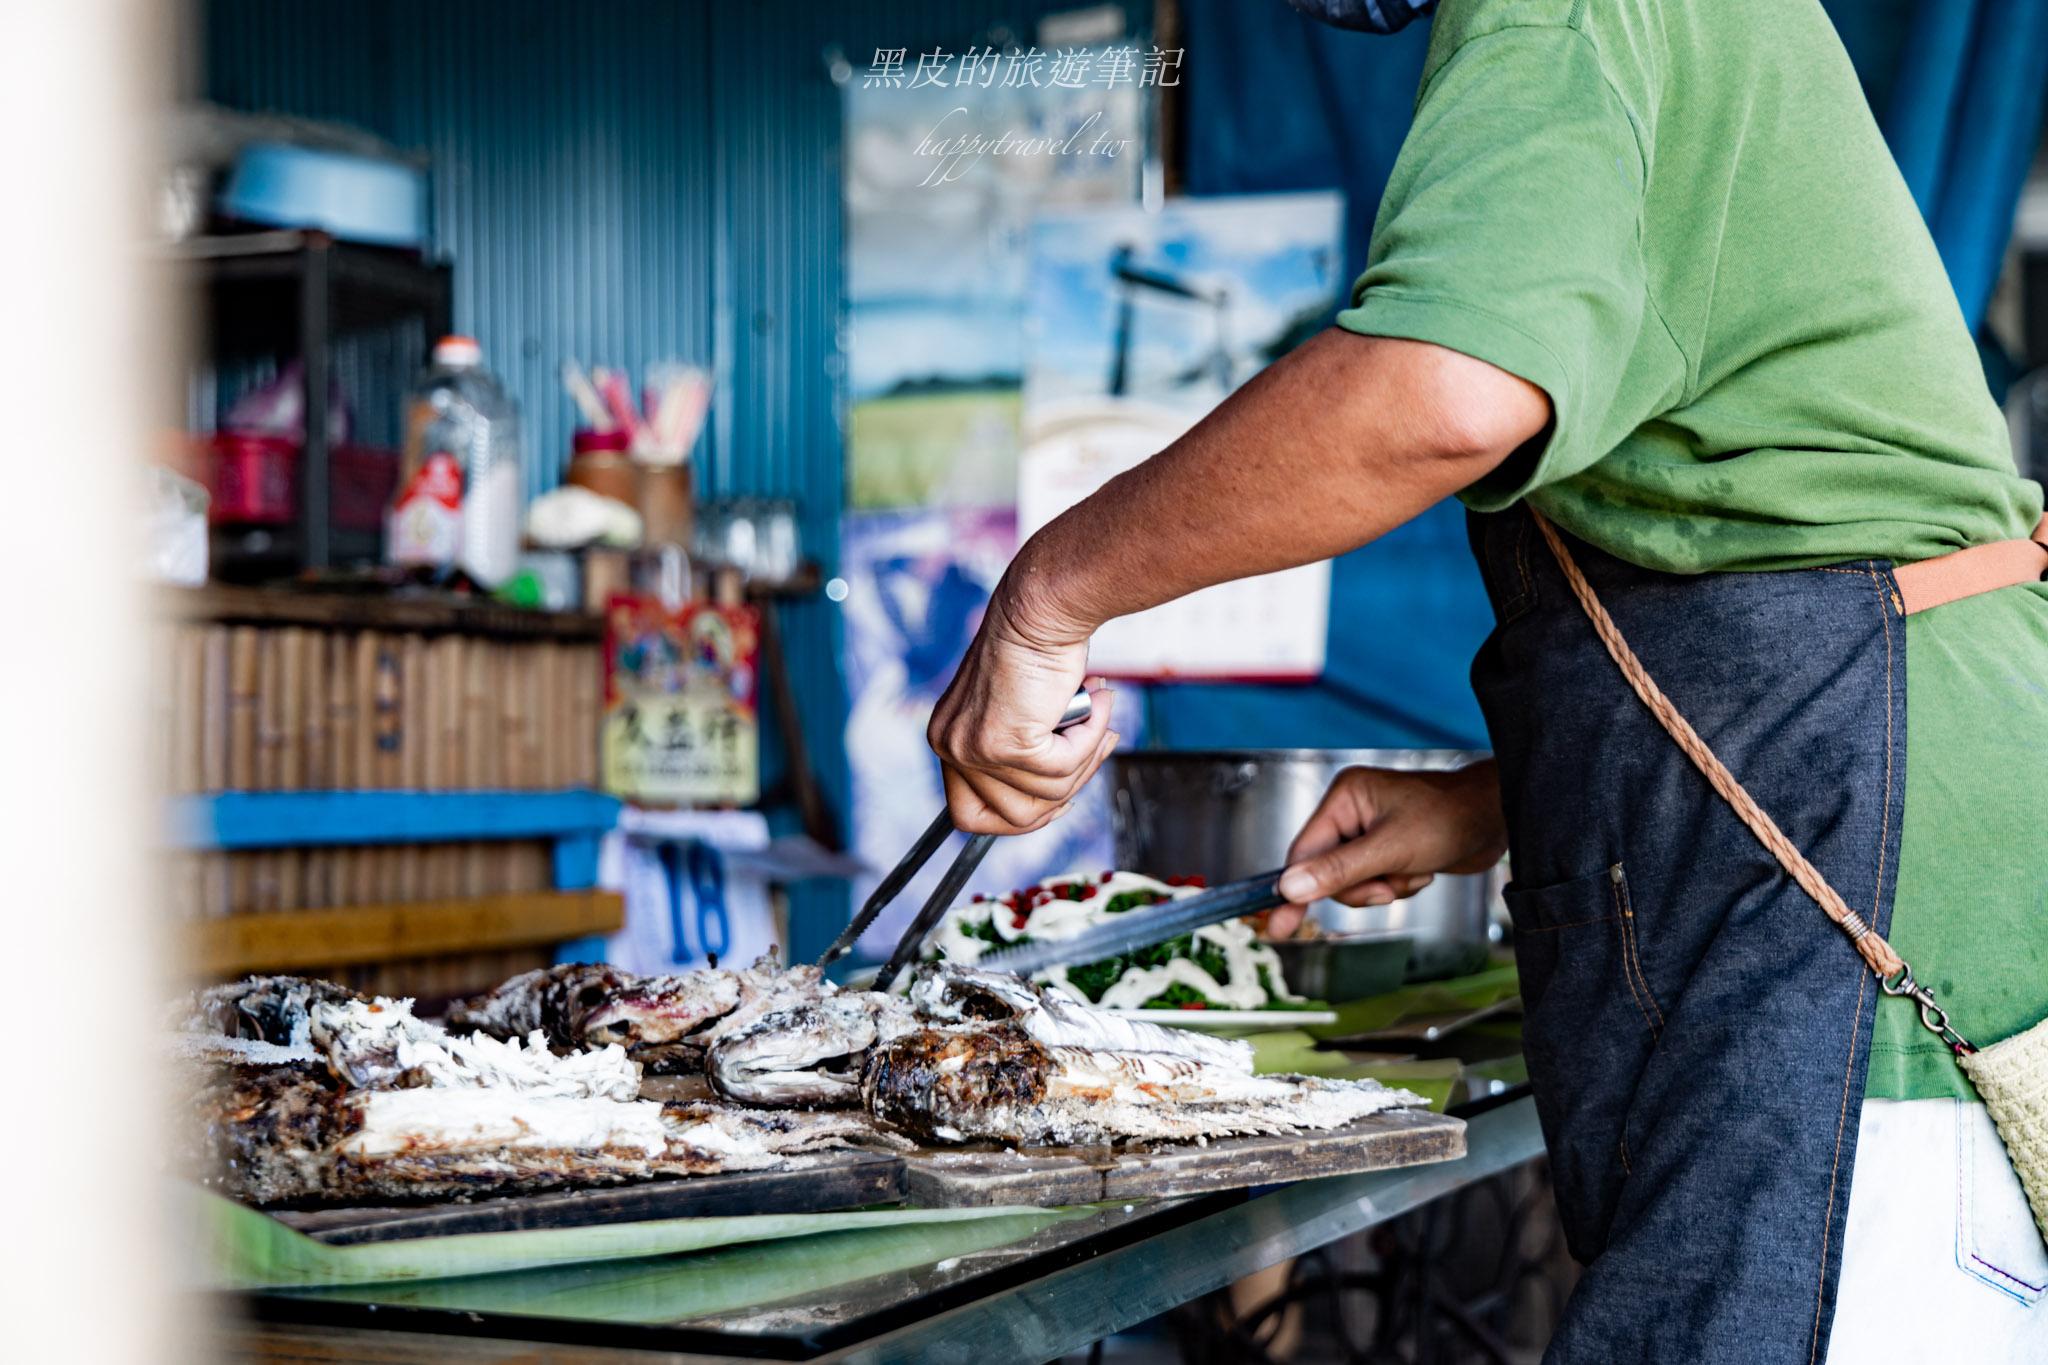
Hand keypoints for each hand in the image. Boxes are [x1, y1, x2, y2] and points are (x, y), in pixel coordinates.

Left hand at [927, 591, 1118, 834]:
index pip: (969, 815)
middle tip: (1095, 748)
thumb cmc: (1039, 648)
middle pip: (1010, 817)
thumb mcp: (1021, 711)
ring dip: (1086, 757)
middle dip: (1065, 791)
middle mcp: (949, 747)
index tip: (1058, 801)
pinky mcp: (1006, 744)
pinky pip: (1064, 769)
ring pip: (1047, 795)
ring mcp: (974, 749)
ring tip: (1098, 713)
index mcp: (947, 739)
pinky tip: (1097, 702)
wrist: (1042, 606)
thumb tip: (1057, 796)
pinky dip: (1091, 738)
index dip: (1020, 817)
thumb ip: (1025, 753)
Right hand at [1268, 761, 1506, 937]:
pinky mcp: (1388, 849)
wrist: (1497, 820)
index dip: (1294, 889)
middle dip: (1362, 887)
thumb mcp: (1390, 849)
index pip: (1304, 851)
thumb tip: (1289, 888)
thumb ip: (1338, 870)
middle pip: (1327, 872)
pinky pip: (1376, 883)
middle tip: (1388, 886)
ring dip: (1385, 888)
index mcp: (1345, 798)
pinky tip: (1421, 871)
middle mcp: (1352, 812)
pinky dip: (1399, 885)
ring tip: (1413, 872)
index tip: (1277, 927)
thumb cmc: (1450, 819)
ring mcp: (1370, 831)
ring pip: (1354, 883)